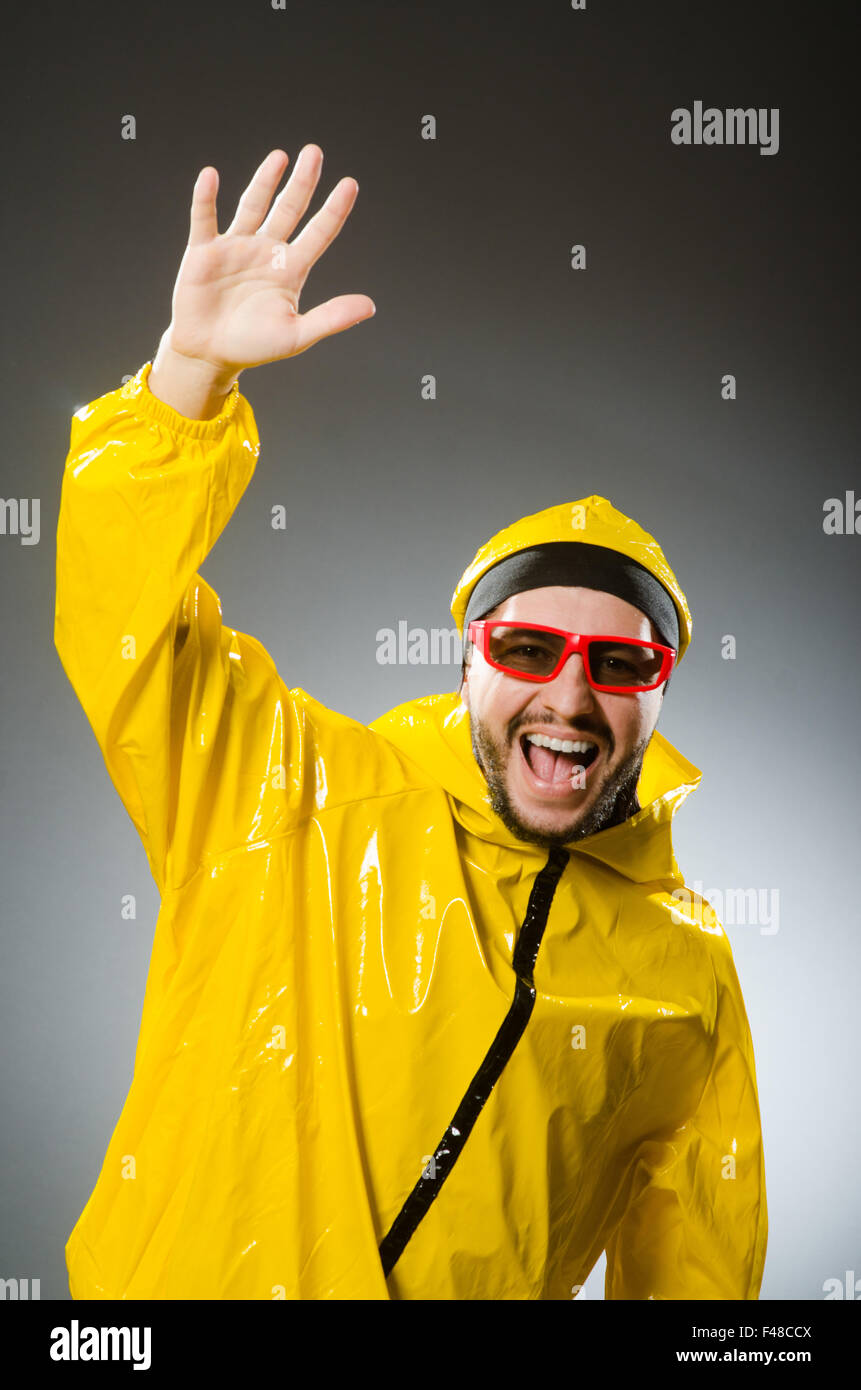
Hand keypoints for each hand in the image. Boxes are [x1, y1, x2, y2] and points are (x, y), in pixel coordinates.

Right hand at [153, 146, 374, 405]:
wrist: (209, 354)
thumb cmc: (254, 346)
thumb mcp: (297, 335)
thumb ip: (332, 318)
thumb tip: (371, 306)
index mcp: (291, 269)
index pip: (319, 232)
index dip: (334, 209)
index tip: (350, 184)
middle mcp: (266, 251)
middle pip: (289, 209)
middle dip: (303, 182)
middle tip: (315, 152)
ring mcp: (236, 247)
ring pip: (253, 206)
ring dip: (265, 181)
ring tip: (280, 157)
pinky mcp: (204, 251)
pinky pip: (205, 218)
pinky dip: (206, 199)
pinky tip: (211, 177)